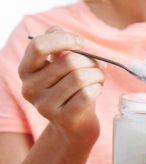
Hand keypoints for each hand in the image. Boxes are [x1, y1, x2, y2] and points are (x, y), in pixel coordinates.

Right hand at [18, 27, 104, 146]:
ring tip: (99, 78)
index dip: (64, 39)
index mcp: (27, 70)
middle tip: (99, 67)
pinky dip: (97, 88)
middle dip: (91, 61)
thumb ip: (60, 46)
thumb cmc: (71, 89)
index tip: (81, 43)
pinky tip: (96, 90)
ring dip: (98, 74)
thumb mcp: (62, 66)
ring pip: (80, 77)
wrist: (75, 124)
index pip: (38, 46)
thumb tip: (70, 38)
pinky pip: (87, 94)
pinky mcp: (63, 118)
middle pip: (69, 62)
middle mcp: (30, 88)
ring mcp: (44, 106)